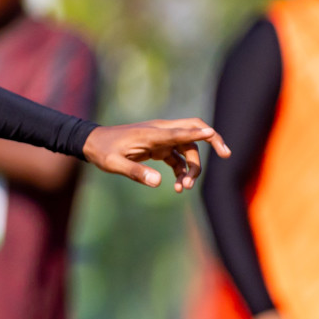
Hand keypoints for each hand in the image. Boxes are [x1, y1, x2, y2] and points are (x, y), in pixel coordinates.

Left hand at [80, 118, 230, 190]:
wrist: (91, 143)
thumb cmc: (102, 151)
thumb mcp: (114, 164)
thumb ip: (136, 172)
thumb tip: (159, 183)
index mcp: (151, 133)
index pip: (180, 131)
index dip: (199, 133)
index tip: (214, 134)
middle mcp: (159, 132)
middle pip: (193, 130)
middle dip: (212, 141)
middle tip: (227, 154)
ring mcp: (160, 139)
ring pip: (188, 148)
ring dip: (192, 167)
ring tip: (185, 188)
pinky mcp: (158, 147)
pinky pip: (178, 157)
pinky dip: (182, 170)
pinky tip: (179, 186)